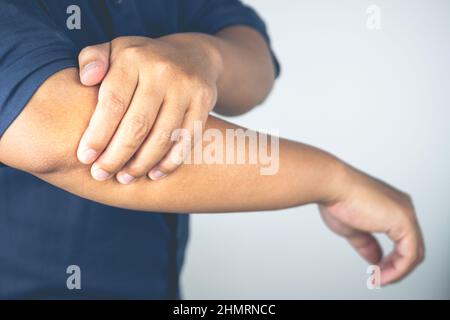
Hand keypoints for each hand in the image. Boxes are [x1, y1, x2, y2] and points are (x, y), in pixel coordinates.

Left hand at [76, 35, 221, 183]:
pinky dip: (170, 162)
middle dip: (116, 156)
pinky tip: (154, 174)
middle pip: (137, 125)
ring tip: (125, 178)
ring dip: (142, 164)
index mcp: (133, 58)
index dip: (98, 134)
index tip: (85, 158)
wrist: (193, 56)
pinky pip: (187, 139)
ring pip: (162, 137)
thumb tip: (85, 79)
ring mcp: (186, 88)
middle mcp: (162, 71)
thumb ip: (92, 60)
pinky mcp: (204, 103)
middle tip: (101, 175)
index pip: (113, 103)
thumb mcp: (114, 49)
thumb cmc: (143, 61)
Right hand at [320, 165, 424, 285]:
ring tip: (379, 279)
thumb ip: (367, 244)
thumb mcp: (353, 229)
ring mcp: (406, 213)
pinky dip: (398, 269)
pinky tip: (382, 274)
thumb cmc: (337, 200)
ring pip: (414, 252)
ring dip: (397, 271)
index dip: (392, 260)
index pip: (403, 239)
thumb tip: (376, 259)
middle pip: (412, 246)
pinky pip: (410, 254)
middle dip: (396, 267)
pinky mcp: (404, 220)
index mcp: (393, 206)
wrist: (331, 185)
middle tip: (379, 278)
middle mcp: (403, 207)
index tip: (376, 270)